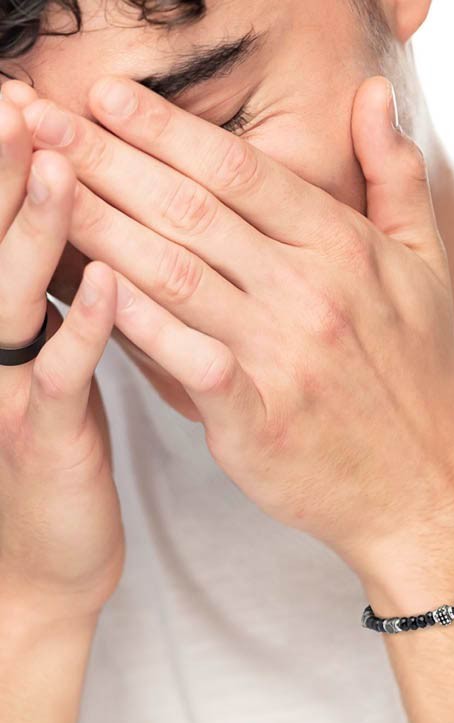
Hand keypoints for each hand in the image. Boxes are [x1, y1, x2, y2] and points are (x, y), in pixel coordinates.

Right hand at [0, 86, 123, 624]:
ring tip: (61, 164)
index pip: (3, 231)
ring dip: (36, 228)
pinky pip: (65, 374)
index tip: (30, 100)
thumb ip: (62, 304)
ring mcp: (9, 391)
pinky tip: (112, 281)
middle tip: (23, 100)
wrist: (43, 560)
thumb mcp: (55, 367)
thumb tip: (93, 238)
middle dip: (6, 172)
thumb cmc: (60, 449)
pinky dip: (86, 325)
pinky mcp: (44, 437)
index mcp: (4, 325)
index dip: (9, 166)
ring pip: (17, 296)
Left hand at [22, 76, 453, 576]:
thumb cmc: (420, 374)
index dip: (164, 128)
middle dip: (105, 158)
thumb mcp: (428, 265)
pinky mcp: (260, 421)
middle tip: (41, 118)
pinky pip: (186, 360)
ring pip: (174, 274)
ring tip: (40, 187)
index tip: (106, 97)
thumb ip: (396, 176)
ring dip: (98, 225)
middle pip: (192, 210)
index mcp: (346, 249)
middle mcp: (312, 294)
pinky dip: (135, 323)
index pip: (239, 170)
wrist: (423, 483)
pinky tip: (89, 288)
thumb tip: (374, 93)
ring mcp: (285, 358)